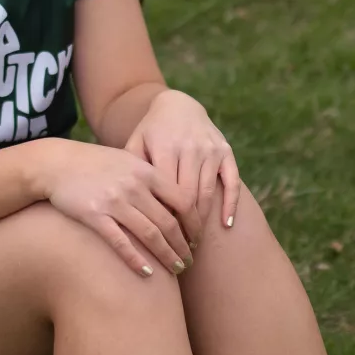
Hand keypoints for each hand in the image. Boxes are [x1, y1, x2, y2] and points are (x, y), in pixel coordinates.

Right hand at [35, 139, 194, 276]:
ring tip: (175, 269)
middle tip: (189, 261)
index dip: (195, 223)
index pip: (183, 201)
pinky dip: (137, 259)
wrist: (57, 163)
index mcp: (146, 172)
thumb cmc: (96, 164)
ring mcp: (114, 202)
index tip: (197, 239)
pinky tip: (147, 272)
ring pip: (150, 235)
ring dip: (166, 256)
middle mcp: (134, 187)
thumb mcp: (128, 160)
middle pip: (169, 222)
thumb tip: (179, 200)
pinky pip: (121, 242)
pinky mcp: (94, 216)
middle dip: (183, 246)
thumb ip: (152, 178)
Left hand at [122, 89, 239, 244]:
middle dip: (183, 227)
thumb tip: (123, 208)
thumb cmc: (150, 133)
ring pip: (207, 193)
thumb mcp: (135, 145)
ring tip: (193, 242)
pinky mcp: (225, 151)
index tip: (158, 242)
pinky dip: (230, 205)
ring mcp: (210, 150)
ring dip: (202, 221)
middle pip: (188, 197)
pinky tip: (225, 226)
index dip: (163, 220)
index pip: (165, 194)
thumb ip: (130, 172)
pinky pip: (232, 182)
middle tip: (178, 250)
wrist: (177, 104)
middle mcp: (190, 148)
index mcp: (165, 148)